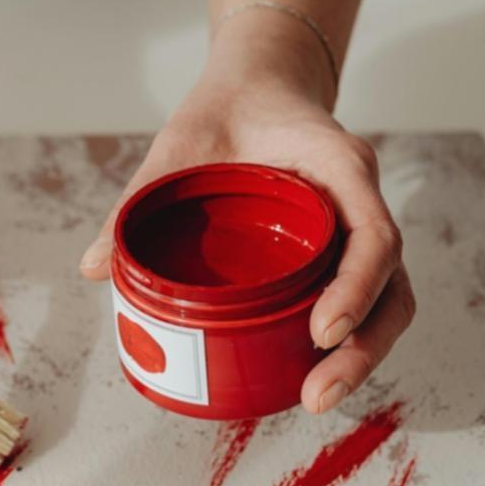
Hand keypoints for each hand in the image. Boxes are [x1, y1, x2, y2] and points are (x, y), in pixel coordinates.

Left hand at [79, 13, 414, 413]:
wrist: (257, 87)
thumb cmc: (223, 111)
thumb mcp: (177, 145)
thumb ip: (137, 200)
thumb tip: (93, 268)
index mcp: (339, 166)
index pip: (373, 233)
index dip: (356, 286)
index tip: (321, 331)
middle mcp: (359, 202)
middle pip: (391, 286)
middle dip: (364, 347)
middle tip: (317, 395)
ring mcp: (355, 230)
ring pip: (385, 301)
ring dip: (360, 356)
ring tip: (315, 398)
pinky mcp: (338, 252)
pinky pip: (358, 300)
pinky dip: (343, 341)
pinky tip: (305, 377)